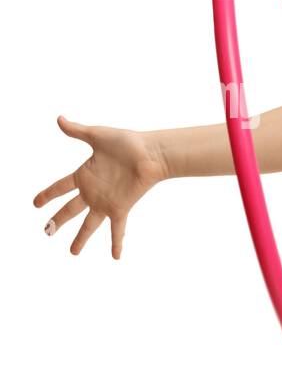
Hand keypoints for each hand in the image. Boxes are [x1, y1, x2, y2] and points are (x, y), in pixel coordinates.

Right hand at [32, 116, 166, 258]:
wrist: (151, 153)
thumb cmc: (127, 142)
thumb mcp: (97, 136)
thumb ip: (77, 131)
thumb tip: (59, 119)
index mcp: (84, 175)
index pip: (59, 187)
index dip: (47, 195)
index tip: (35, 203)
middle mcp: (93, 191)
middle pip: (70, 210)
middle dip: (57, 221)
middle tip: (46, 231)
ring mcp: (106, 201)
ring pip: (89, 225)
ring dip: (81, 239)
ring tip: (73, 252)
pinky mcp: (121, 208)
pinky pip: (118, 229)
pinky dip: (117, 242)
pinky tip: (116, 256)